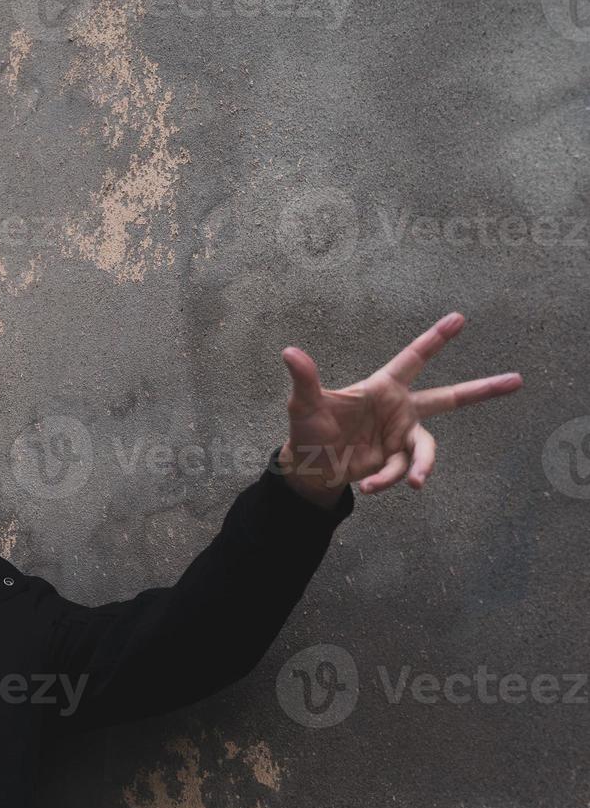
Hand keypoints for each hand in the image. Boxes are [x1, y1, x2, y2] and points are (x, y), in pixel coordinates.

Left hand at [277, 311, 523, 506]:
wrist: (309, 467)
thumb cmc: (308, 430)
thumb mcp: (303, 406)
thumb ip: (305, 380)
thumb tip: (289, 352)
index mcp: (382, 388)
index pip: (413, 358)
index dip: (435, 339)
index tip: (459, 318)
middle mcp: (399, 410)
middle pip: (448, 398)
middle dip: (482, 390)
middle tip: (517, 380)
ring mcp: (400, 437)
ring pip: (426, 448)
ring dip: (420, 465)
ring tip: (413, 481)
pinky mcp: (395, 461)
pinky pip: (401, 470)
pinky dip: (387, 480)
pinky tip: (368, 488)